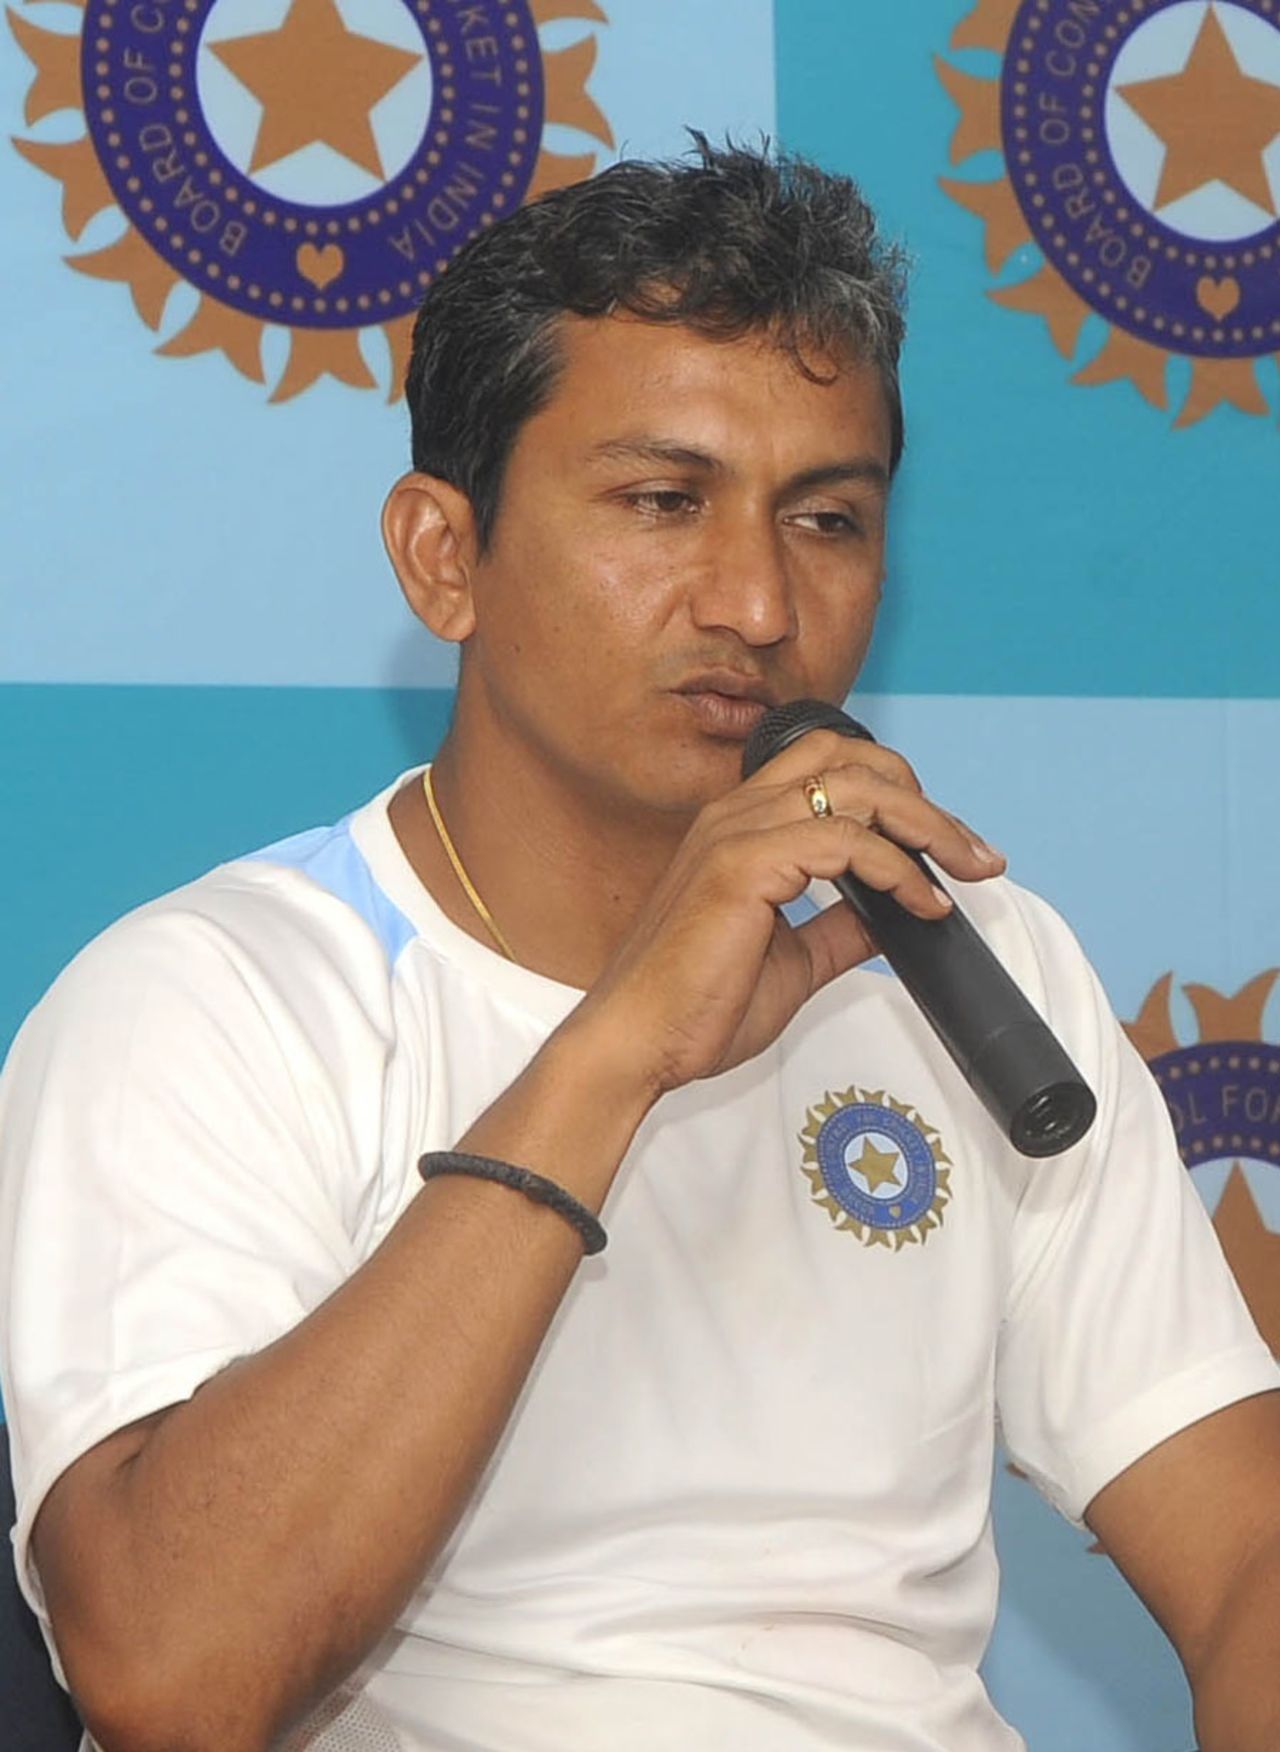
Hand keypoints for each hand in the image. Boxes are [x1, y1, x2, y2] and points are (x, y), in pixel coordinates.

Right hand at [568, 729, 1005, 1098]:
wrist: (640, 1045)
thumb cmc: (695, 1008)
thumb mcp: (793, 961)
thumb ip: (841, 927)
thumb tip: (895, 914)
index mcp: (741, 827)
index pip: (828, 765)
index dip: (896, 791)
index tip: (945, 848)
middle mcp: (737, 815)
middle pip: (849, 759)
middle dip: (922, 798)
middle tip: (974, 852)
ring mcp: (736, 834)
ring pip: (854, 789)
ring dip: (925, 826)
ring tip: (966, 870)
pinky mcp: (742, 866)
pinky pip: (843, 841)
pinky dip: (896, 868)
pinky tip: (921, 903)